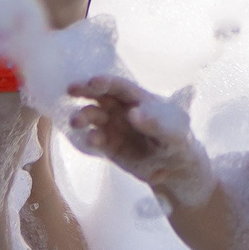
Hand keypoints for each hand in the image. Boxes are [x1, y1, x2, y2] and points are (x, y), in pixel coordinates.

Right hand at [68, 76, 216, 203]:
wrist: (174, 168)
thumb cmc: (177, 139)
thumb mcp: (172, 131)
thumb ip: (155, 122)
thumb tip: (133, 112)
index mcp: (138, 98)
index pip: (119, 86)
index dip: (106, 82)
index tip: (91, 81)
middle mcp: (122, 109)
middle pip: (100, 96)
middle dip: (85, 91)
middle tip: (70, 90)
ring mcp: (113, 127)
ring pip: (93, 117)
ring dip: (83, 116)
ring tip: (76, 121)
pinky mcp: (108, 146)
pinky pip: (95, 139)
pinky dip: (91, 138)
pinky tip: (92, 140)